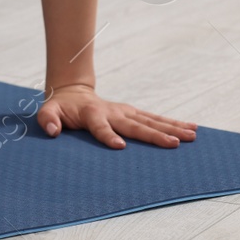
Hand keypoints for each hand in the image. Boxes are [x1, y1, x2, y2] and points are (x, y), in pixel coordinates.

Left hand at [37, 83, 197, 148]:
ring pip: (151, 120)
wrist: (72, 93)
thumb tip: (52, 130)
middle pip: (135, 125)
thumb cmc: (60, 107)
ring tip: (192, 136)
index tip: (119, 146)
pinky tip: (192, 129)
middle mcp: (113, 112)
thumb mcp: (48, 111)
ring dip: (172, 128)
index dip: (108, 136)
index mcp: (92, 115)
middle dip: (154, 134)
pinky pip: (154, 119)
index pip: (100, 127)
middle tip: (174, 144)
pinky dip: (173, 124)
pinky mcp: (132, 114)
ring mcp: (125, 112)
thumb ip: (47, 119)